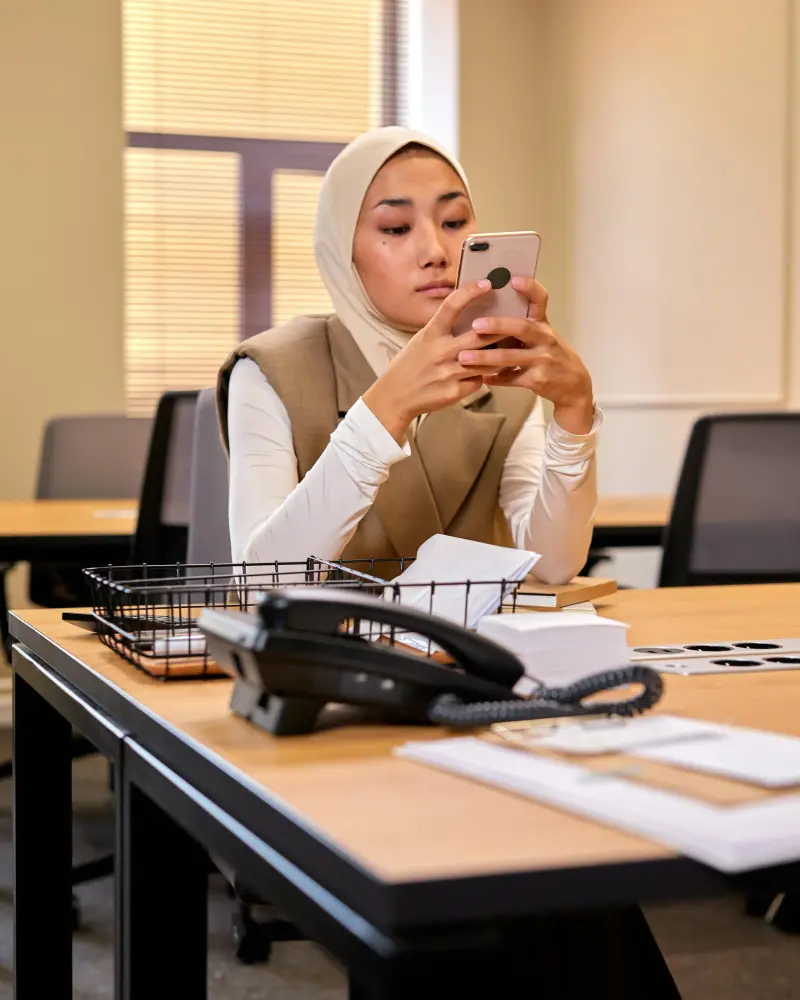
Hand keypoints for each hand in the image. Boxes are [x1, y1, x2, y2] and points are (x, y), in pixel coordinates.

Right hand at [363, 280, 508, 441]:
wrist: (395, 396)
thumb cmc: (410, 364)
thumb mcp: (422, 340)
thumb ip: (444, 329)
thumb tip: (471, 315)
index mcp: (431, 334)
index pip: (451, 306)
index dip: (470, 292)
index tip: (487, 283)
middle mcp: (441, 351)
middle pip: (480, 335)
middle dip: (500, 328)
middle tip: (516, 321)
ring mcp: (449, 373)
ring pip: (487, 361)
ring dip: (499, 355)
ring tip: (509, 348)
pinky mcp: (455, 391)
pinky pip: (478, 381)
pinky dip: (481, 377)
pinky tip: (480, 374)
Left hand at [456, 277, 594, 434]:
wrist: (572, 384)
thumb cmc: (549, 354)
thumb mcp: (541, 335)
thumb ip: (520, 324)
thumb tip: (486, 309)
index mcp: (543, 324)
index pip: (540, 300)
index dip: (529, 288)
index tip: (513, 279)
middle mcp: (545, 338)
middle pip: (522, 328)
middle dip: (497, 325)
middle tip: (475, 325)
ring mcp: (543, 360)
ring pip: (511, 357)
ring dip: (486, 357)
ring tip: (464, 357)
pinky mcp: (538, 380)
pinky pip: (512, 378)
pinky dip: (495, 378)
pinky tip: (480, 377)